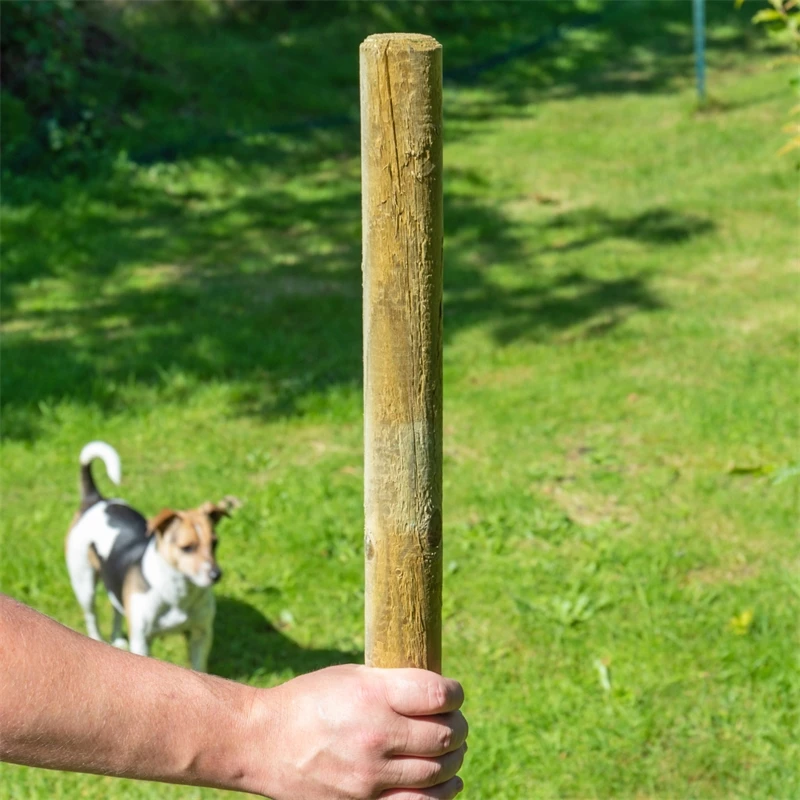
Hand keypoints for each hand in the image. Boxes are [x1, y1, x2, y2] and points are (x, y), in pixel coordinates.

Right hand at [252, 664, 467, 799]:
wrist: (263, 741)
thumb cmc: (310, 700)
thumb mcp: (351, 677)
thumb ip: (393, 685)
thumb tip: (437, 694)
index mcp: (373, 694)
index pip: (438, 695)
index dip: (456, 693)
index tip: (454, 694)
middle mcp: (375, 736)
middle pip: (445, 736)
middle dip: (459, 727)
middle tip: (456, 724)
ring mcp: (370, 777)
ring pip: (438, 774)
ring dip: (454, 761)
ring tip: (452, 752)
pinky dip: (439, 795)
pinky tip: (443, 783)